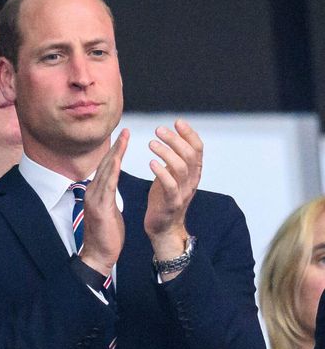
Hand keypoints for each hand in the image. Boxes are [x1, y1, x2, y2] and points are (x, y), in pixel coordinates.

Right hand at [80, 129, 128, 275]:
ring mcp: (94, 200)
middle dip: (115, 147)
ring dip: (114, 154)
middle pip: (105, 166)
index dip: (114, 153)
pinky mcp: (99, 208)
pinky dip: (111, 171)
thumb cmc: (106, 237)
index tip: (123, 139)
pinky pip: (107, 186)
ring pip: (105, 172)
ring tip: (123, 139)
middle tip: (124, 131)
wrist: (98, 256)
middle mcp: (92, 194)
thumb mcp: (108, 212)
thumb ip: (109, 198)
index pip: (106, 169)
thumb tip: (111, 189)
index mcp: (96, 194)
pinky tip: (116, 160)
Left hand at [144, 119, 202, 259]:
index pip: (198, 148)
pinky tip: (151, 162)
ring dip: (166, 152)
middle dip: (175, 139)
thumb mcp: (172, 175)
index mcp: (194, 172)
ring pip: (181, 168)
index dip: (189, 133)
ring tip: (151, 143)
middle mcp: (192, 181)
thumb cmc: (164, 198)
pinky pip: (170, 186)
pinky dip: (161, 173)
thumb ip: (175, 158)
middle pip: (189, 155)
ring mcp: (183, 192)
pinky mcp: (172, 203)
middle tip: (159, 130)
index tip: (177, 122)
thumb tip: (172, 135)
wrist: (163, 227)